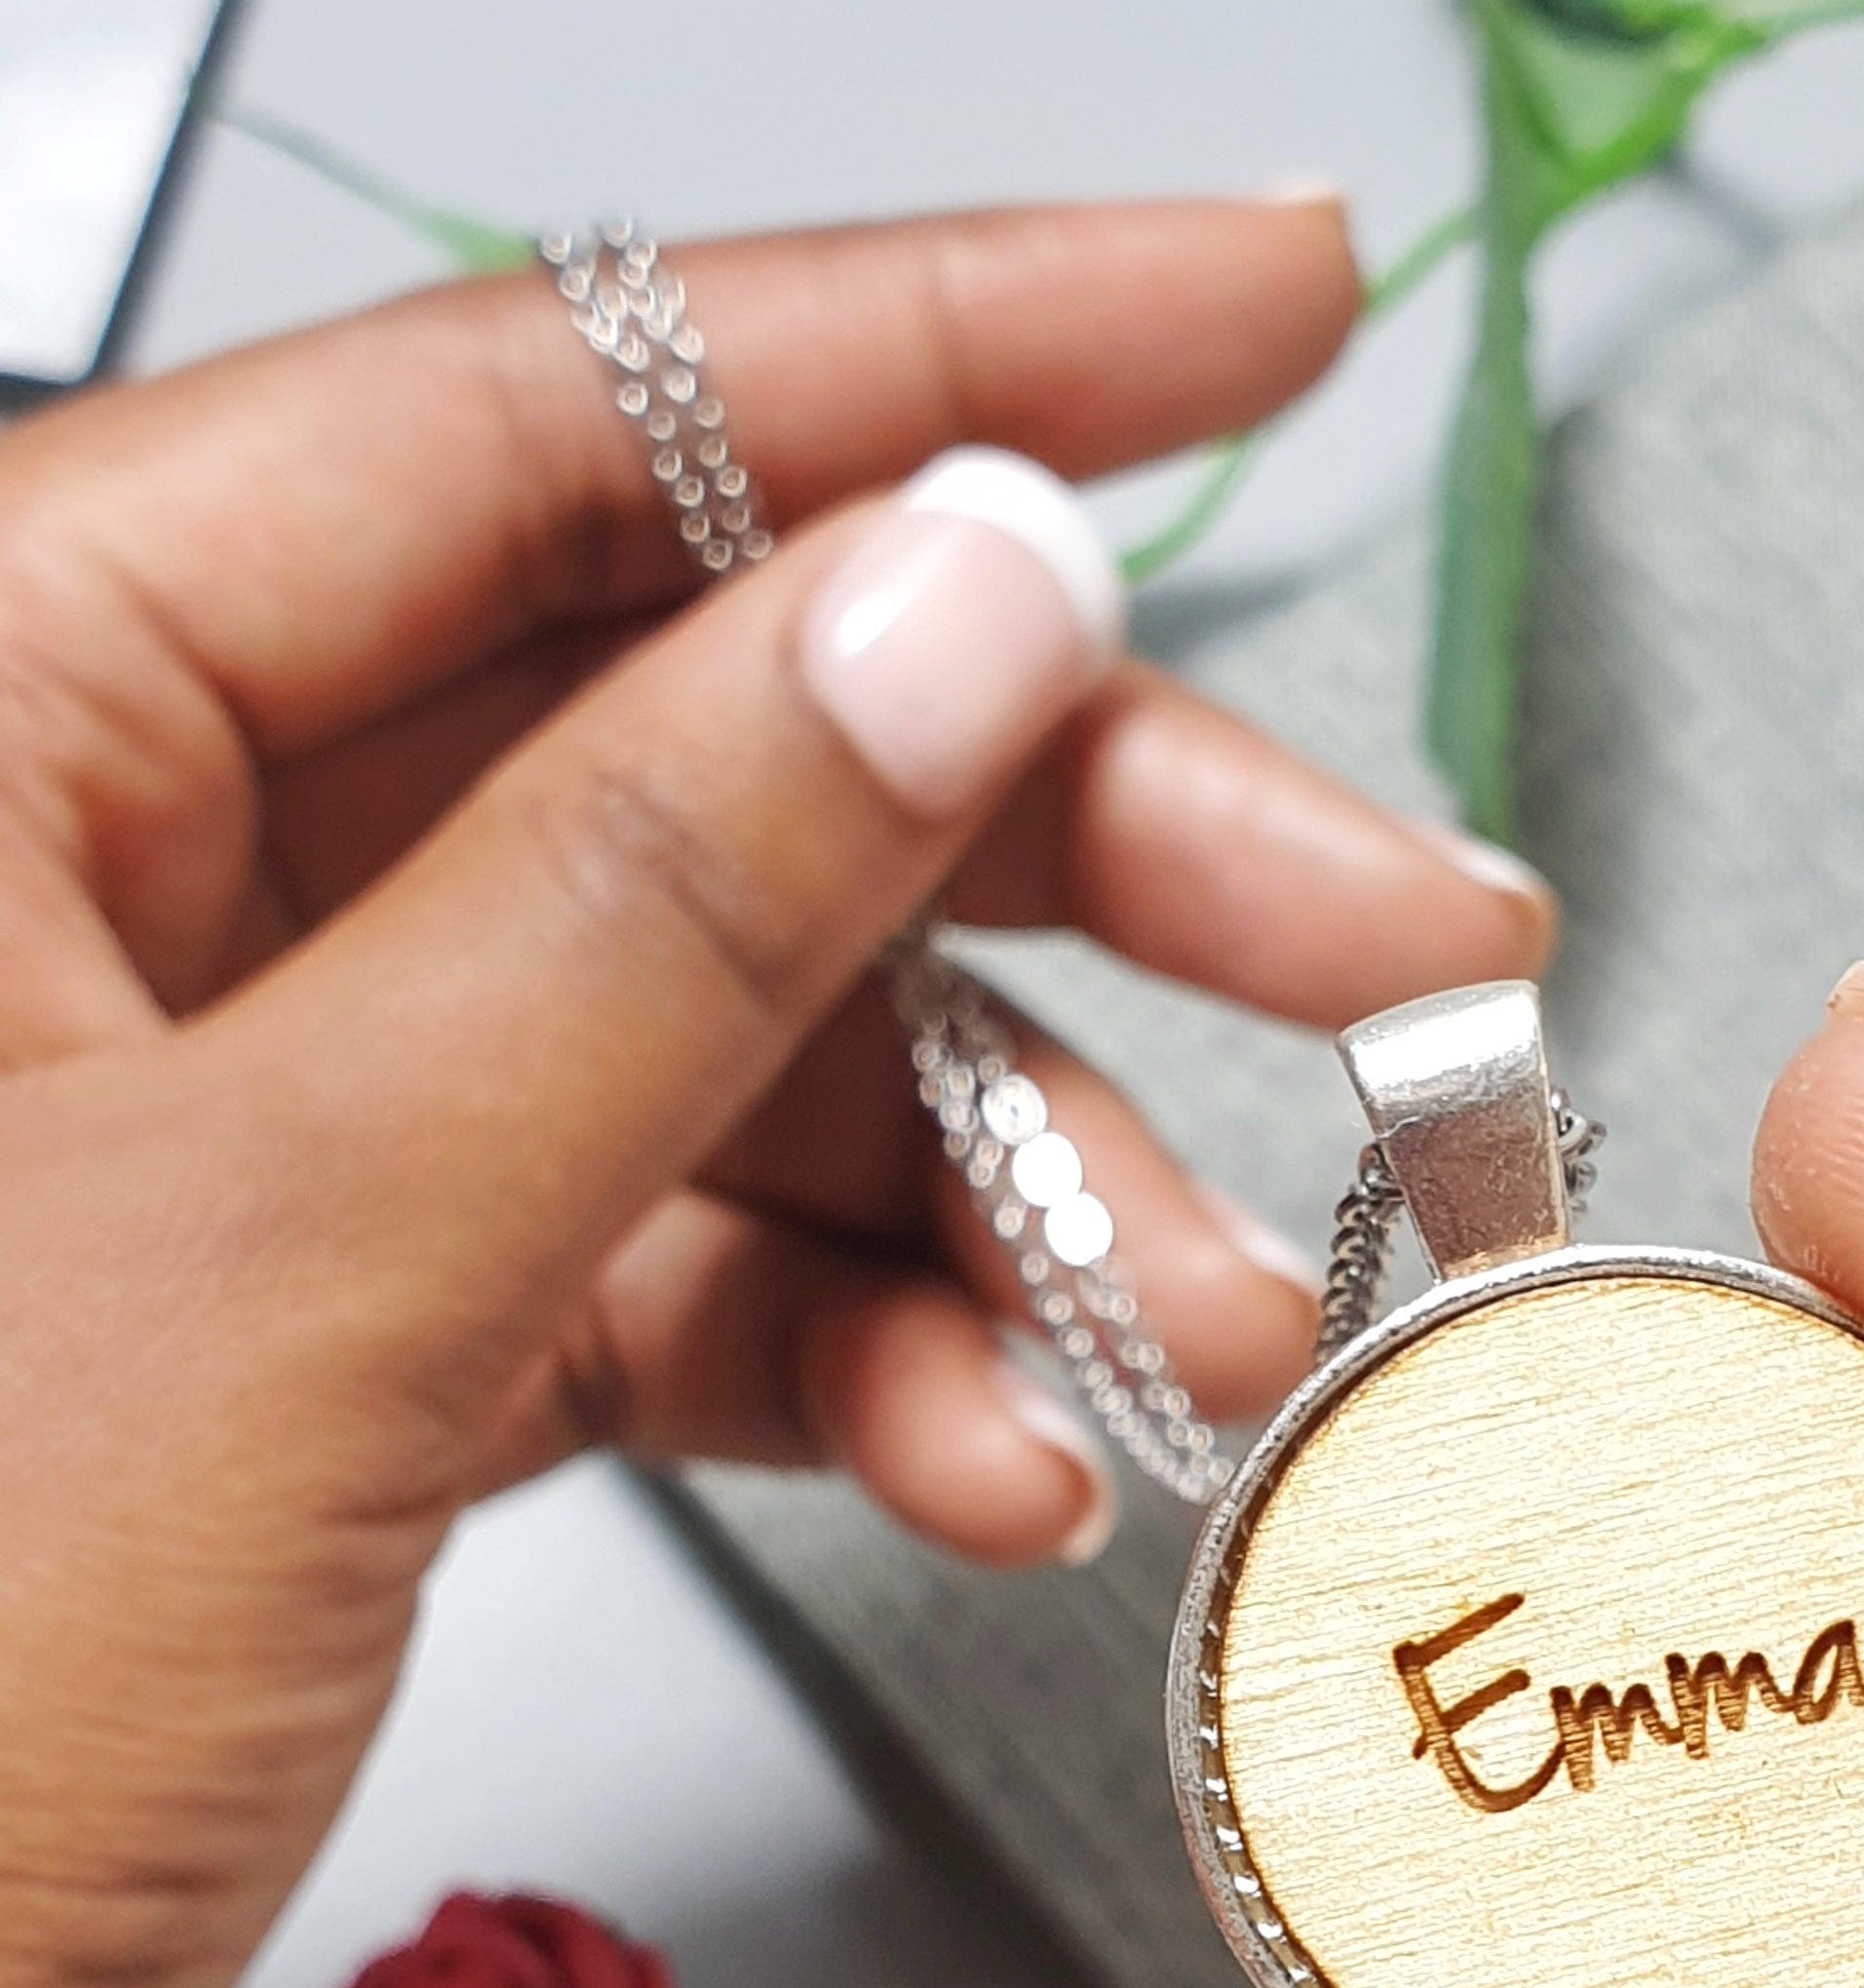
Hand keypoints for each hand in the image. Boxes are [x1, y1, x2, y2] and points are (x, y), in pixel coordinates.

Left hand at [0, 194, 1553, 1987]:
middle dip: (1077, 861)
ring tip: (1195, 1337)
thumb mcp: (290, 1266)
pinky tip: (991, 1460)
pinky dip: (858, 1355)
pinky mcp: (330, 1338)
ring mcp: (245, 1114)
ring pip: (730, 1039)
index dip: (954, 349)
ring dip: (1003, 1190)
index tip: (1257, 306)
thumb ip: (649, 909)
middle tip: (1392, 937)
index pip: (553, 411)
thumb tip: (961, 595)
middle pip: (711, 738)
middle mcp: (116, 870)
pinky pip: (666, 1263)